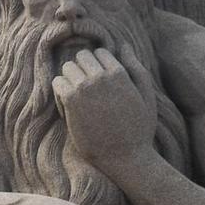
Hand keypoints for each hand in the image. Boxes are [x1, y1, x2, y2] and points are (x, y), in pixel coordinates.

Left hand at [52, 47, 152, 171]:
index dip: (98, 67)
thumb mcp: (146, 96)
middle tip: (88, 93)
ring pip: (67, 68)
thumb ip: (137, 68)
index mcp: (120, 73)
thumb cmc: (139, 130)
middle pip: (81, 56)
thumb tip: (124, 46)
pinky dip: (60, 94)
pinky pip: (57, 84)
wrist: (126, 158)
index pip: (99, 52)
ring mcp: (85, 88)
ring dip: (70, 80)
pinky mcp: (71, 101)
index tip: (101, 85)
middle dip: (83, 70)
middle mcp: (101, 76)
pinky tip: (70, 110)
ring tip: (79, 102)